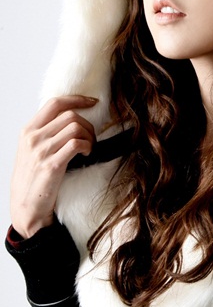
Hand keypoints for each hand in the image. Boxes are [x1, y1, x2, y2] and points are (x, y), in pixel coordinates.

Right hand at [10, 95, 97, 238]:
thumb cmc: (33, 178)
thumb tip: (71, 118)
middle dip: (87, 124)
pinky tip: (86, 155)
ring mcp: (41, 151)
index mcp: (28, 130)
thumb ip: (46, 132)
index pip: (55, 103)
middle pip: (70, 115)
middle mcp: (33, 138)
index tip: (92, 102)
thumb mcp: (32, 149)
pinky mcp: (52, 165)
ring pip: (76, 127)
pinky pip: (77, 143)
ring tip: (89, 148)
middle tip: (91, 138)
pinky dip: (88, 146)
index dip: (77, 99)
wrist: (26, 207)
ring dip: (89, 136)